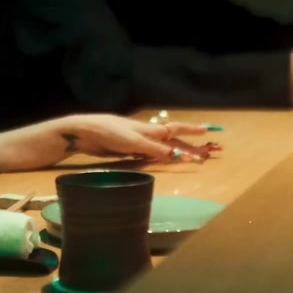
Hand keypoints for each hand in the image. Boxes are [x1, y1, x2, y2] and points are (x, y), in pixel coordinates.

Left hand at [51, 114, 211, 163]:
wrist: (85, 133)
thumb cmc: (110, 133)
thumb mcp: (134, 142)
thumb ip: (154, 149)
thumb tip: (177, 155)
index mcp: (150, 130)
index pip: (175, 129)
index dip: (190, 131)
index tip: (207, 131)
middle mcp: (146, 135)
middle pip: (171, 141)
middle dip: (187, 146)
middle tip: (204, 153)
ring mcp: (136, 143)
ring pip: (160, 148)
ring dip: (174, 153)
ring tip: (188, 158)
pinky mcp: (126, 151)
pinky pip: (147, 155)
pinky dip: (157, 158)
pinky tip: (160, 163)